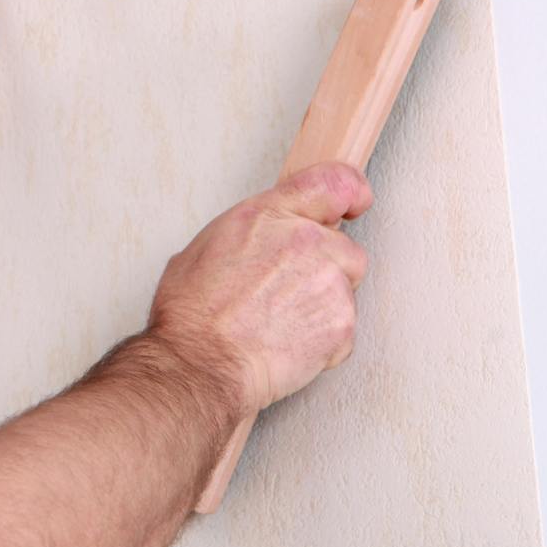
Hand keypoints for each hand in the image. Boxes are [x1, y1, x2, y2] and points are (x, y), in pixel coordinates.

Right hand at [146, 162, 373, 418]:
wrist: (202, 363)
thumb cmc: (191, 315)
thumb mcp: (202, 250)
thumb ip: (249, 235)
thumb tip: (260, 242)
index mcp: (267, 216)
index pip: (332, 182)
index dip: (351, 193)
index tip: (355, 203)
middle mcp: (304, 240)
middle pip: (345, 247)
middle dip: (325, 269)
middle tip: (287, 293)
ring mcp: (329, 281)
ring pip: (344, 289)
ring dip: (321, 305)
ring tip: (278, 323)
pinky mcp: (342, 322)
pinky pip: (343, 328)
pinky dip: (322, 340)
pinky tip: (286, 343)